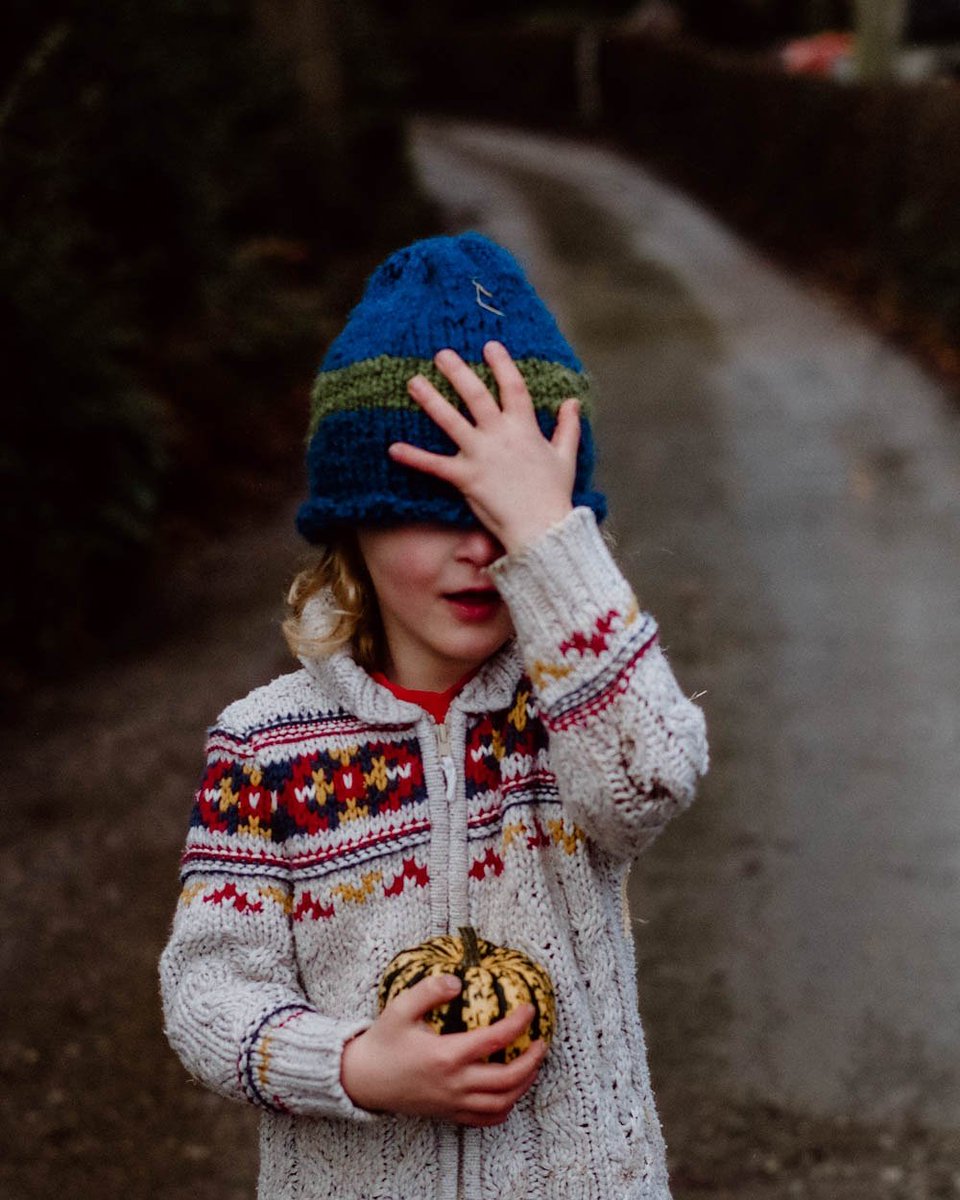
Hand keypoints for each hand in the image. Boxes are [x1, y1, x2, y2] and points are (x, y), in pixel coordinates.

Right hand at [340, 974, 547, 1125]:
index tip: (529, 1010)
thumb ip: (429, 990)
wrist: (362, 1080)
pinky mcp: (449, 1114)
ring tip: (532, 1065)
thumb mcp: (400, 1008)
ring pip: (502, 1103)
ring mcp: (453, 1103)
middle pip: (508, 1079)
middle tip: (541, 1042)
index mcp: (446, 1056)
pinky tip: (510, 1092)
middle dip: (532, 1060)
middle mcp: (454, 1084)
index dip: (518, 1023)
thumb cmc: (383, 1042)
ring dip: (524, 1085)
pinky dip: (505, 1107)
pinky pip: (486, 1119)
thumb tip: (457, 981)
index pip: (495, 1039)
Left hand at [388, 340, 580, 554]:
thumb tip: (572, 401)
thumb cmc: (554, 494)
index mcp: (525, 428)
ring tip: (413, 382)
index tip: (489, 346)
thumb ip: (567, 426)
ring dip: (431, 400)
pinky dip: (414, 457)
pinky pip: (435, 465)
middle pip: (476, 396)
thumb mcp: (566, 456)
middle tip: (441, 354)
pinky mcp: (466, 478)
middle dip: (458, 372)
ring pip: (451, 421)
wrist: (542, 527)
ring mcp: (481, 455)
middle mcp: (500, 436)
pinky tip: (393, 449)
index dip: (502, 365)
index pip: (513, 387)